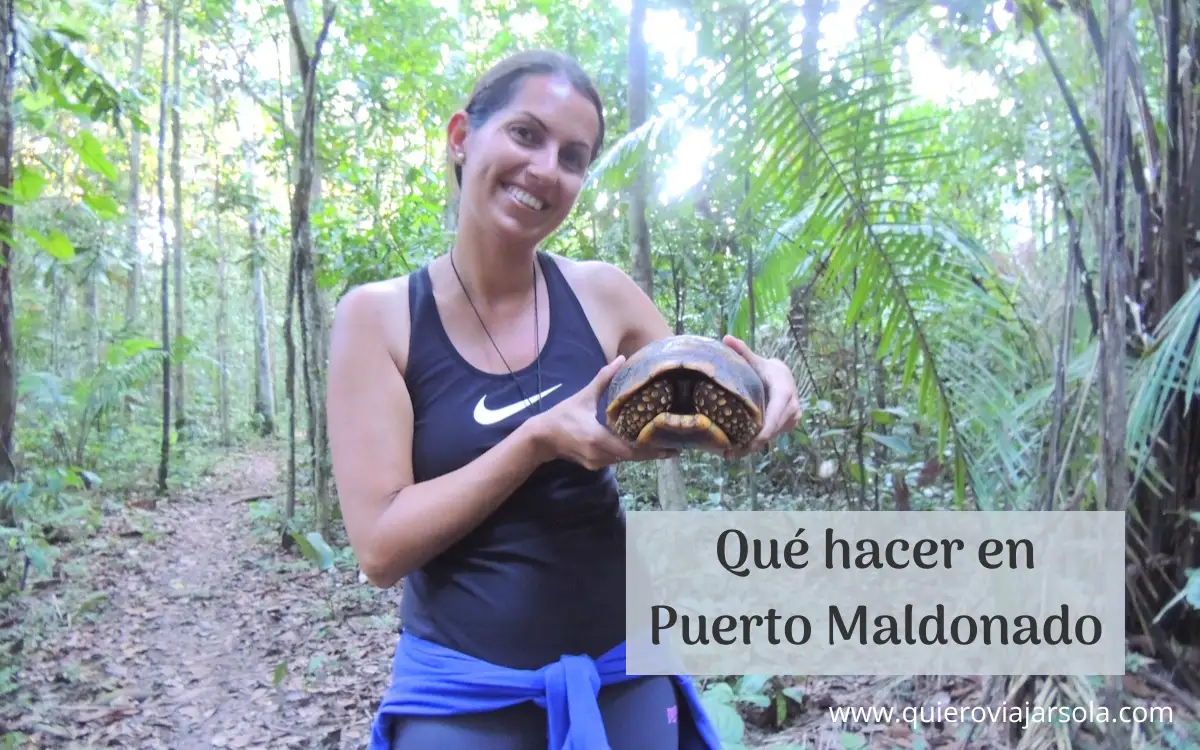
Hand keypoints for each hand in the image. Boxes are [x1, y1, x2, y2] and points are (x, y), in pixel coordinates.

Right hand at [526, 355, 677, 470]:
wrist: (541, 438)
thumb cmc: (562, 415)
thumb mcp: (584, 396)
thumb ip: (604, 378)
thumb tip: (621, 359)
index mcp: (598, 438)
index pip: (632, 449)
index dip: (652, 449)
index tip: (671, 447)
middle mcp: (600, 454)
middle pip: (633, 457)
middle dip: (653, 452)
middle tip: (675, 447)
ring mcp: (597, 462)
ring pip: (626, 459)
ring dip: (642, 453)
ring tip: (663, 445)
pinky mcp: (594, 465)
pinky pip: (616, 459)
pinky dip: (628, 453)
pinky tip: (640, 446)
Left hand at [721, 335, 802, 459]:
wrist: (784, 376)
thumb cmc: (766, 369)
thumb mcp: (756, 361)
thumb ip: (742, 351)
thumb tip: (726, 338)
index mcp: (784, 393)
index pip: (774, 416)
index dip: (763, 432)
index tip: (749, 443)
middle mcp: (792, 408)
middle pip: (772, 431)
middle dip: (752, 444)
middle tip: (731, 454)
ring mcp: (792, 418)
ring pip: (772, 436)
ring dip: (753, 447)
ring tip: (731, 455)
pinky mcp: (789, 425)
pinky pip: (773, 436)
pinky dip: (758, 443)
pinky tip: (740, 450)